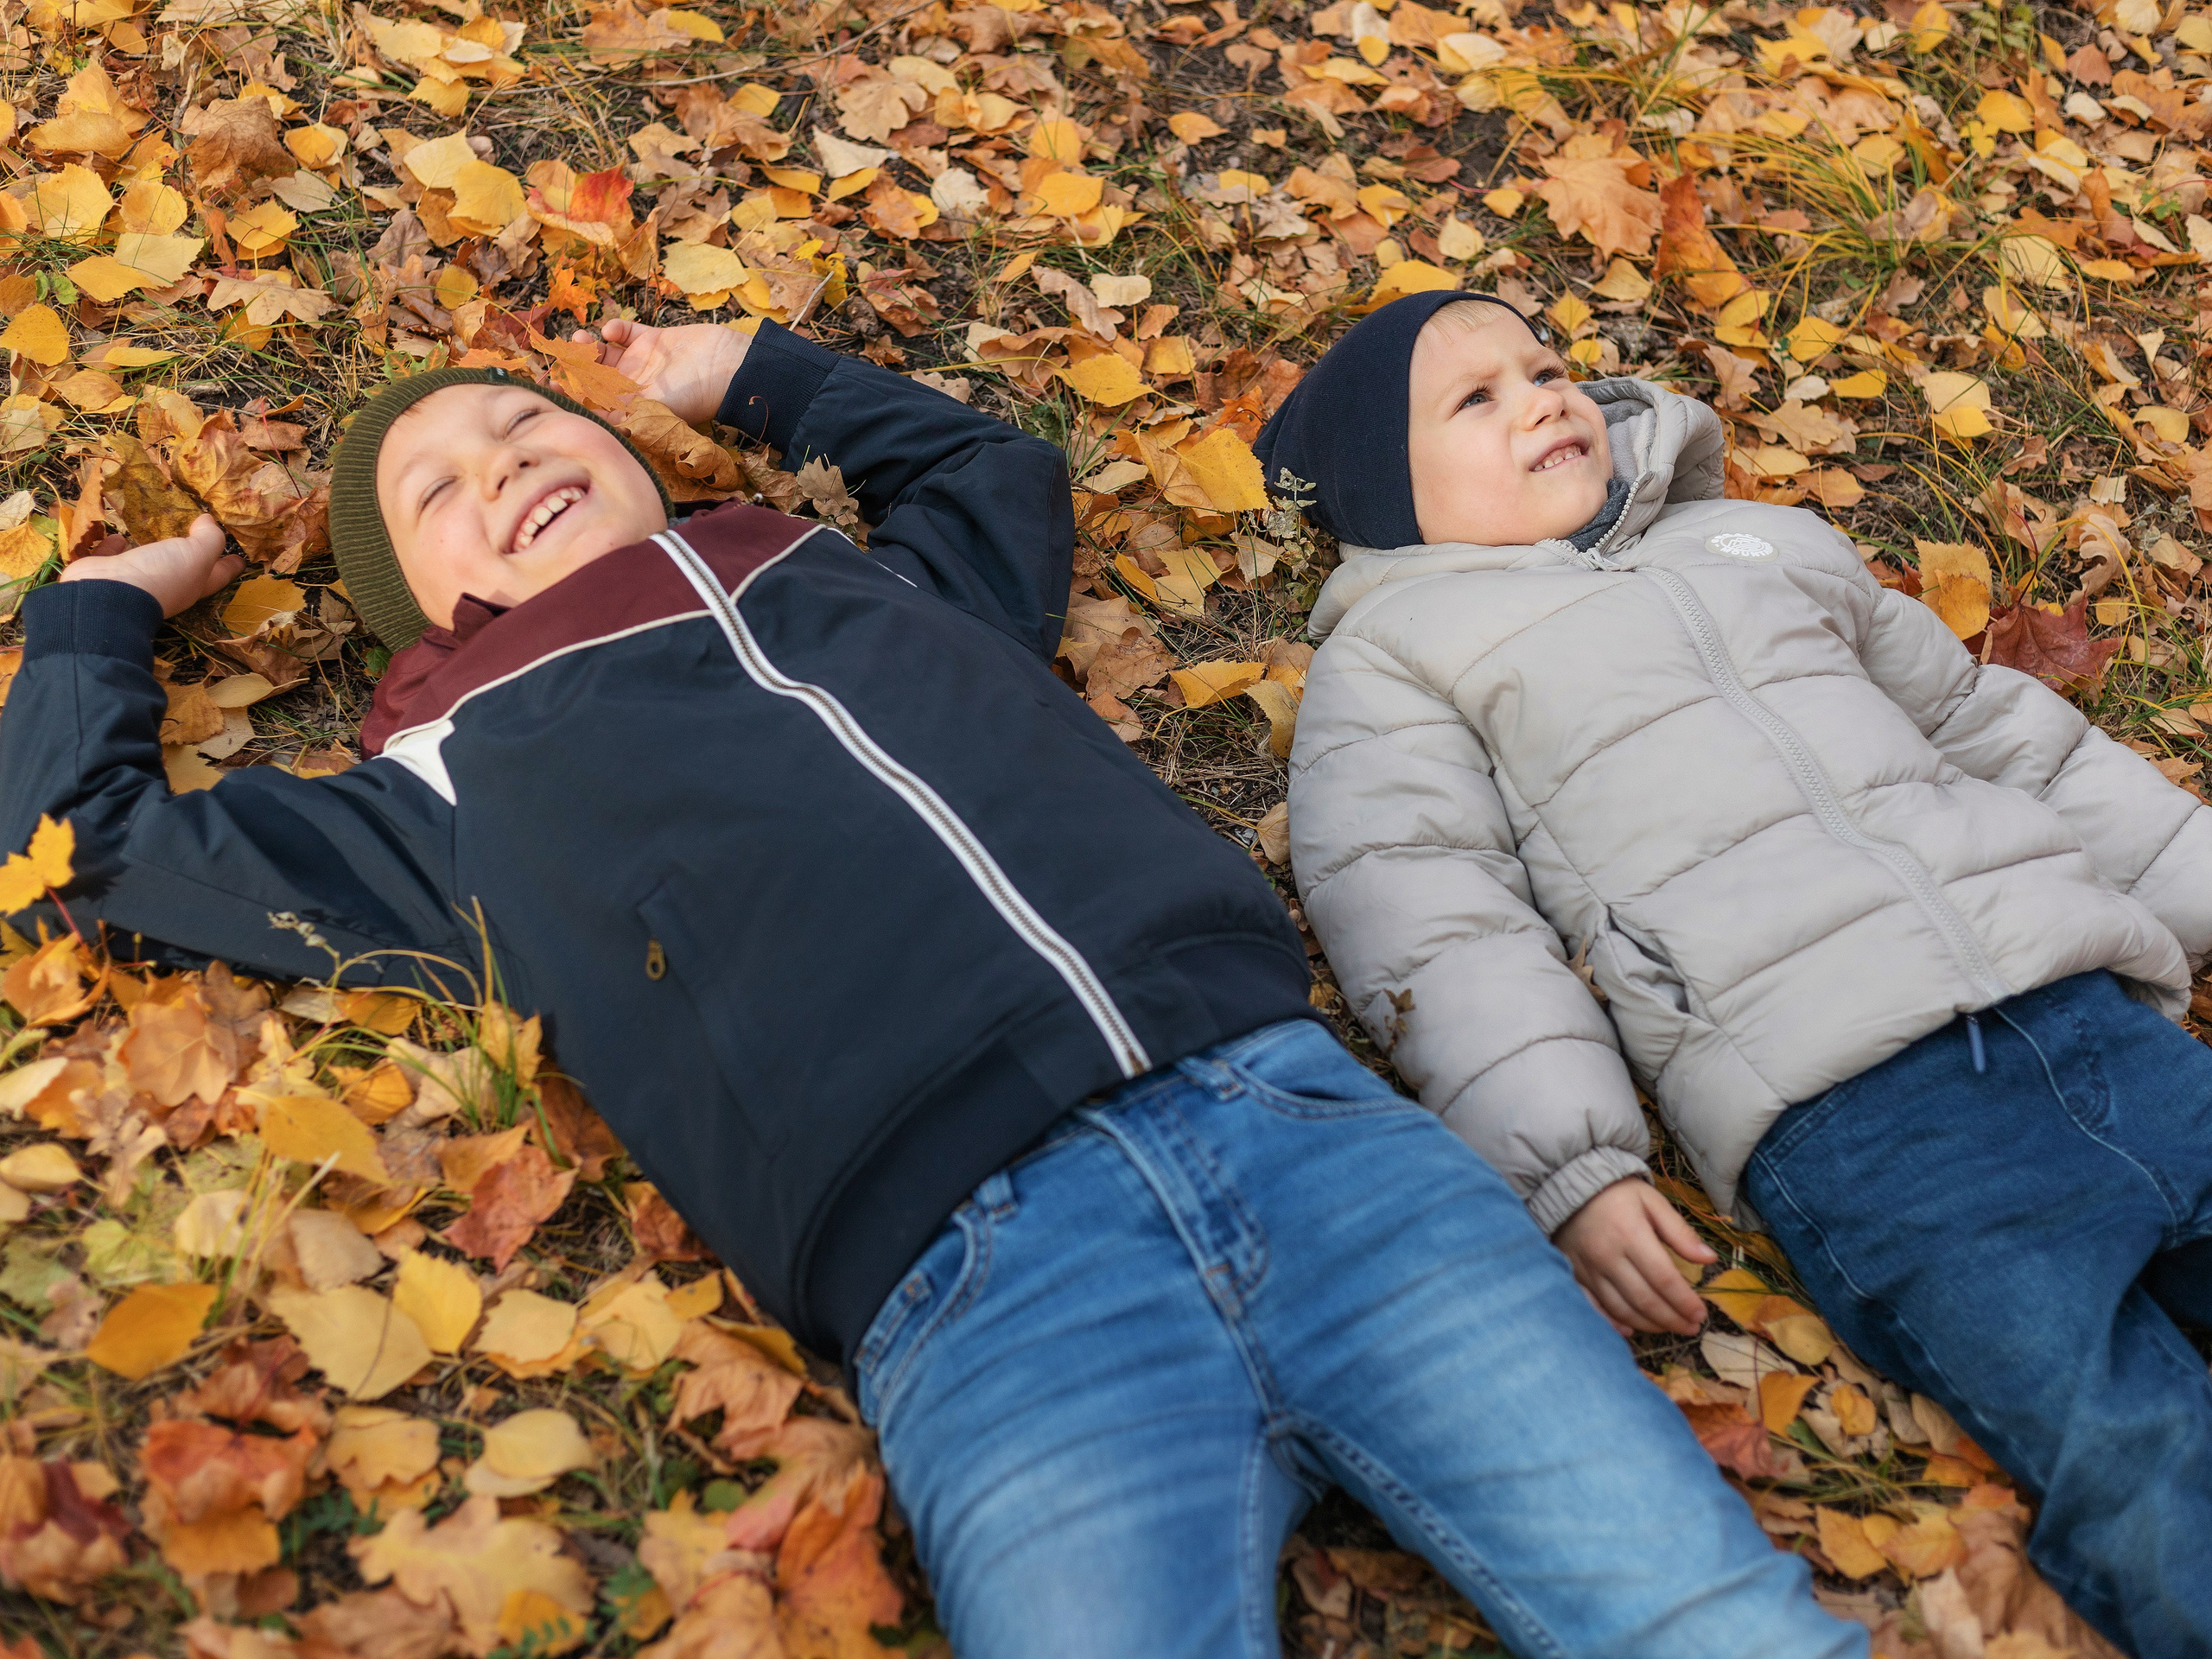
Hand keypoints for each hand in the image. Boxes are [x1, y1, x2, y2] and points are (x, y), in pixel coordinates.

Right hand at [56, 515, 239, 618]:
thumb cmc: (160, 575)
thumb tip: (210, 521)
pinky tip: (117, 535)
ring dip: (149, 547)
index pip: (219, 575)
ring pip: (145, 561)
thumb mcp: (197, 555)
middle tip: (195, 534)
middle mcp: (165, 585)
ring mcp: (133, 580)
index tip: (242, 559)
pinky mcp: (104, 572)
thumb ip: (208, 538)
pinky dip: (113, 545)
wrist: (106, 595)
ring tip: (153, 529)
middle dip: (191, 555)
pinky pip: (111, 556)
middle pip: (183, 568)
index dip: (231, 566)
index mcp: (192, 585)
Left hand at [572, 318, 751, 425]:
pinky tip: (612, 332)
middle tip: (564, 356)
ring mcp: (641, 361)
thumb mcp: (650, 410)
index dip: (568, 393)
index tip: (551, 383)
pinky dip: (614, 329)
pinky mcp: (653, 339)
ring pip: (603, 352)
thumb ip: (616, 414)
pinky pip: (625, 332)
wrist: (726, 368)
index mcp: (629, 407)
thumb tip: (582, 423)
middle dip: (574, 365)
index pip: (590, 402)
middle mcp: (631, 386)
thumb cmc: (693, 397)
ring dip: (588, 345)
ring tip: (584, 339)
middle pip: (592, 375)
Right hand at [1554, 1178, 1714, 1336]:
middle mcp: (1608, 1257)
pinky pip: (1594, 1307)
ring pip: (1622, 1309)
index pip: (1663, 1279)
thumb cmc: (1616, 1193)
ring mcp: (1589, 1270)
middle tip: (1692, 1327)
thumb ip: (1679, 1231)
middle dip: (1672, 1319)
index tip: (1701, 1314)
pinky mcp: (1576, 1276)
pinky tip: (1631, 1331)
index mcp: (1631, 1235)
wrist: (1566, 1185)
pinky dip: (1613, 1323)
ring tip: (1671, 1328)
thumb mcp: (1652, 1201)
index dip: (1684, 1301)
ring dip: (1649, 1324)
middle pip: (1644, 1299)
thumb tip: (1710, 1259)